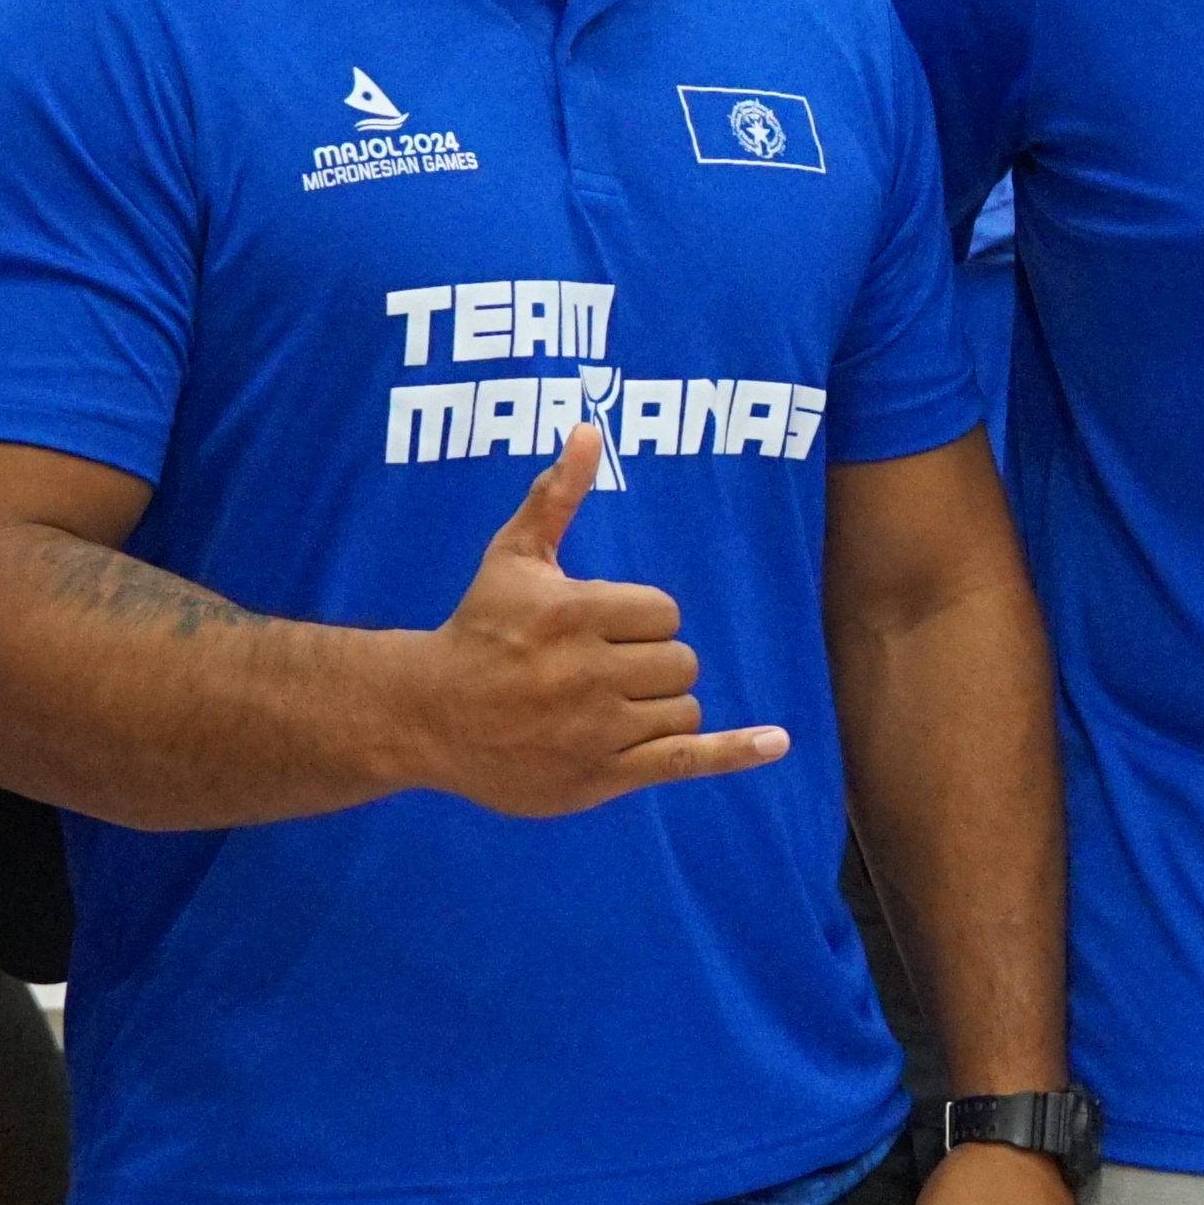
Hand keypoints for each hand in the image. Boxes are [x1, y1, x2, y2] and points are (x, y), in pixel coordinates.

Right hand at [405, 429, 791, 816]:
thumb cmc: (479, 628)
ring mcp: (598, 730)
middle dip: (651, 662)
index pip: (665, 612)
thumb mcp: (513, 557)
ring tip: (607, 704)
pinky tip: (775, 743)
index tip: (602, 628)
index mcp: (574, 614)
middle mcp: (589, 673)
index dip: (642, 619)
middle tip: (601, 669)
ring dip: (660, 705)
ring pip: (684, 708)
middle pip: (680, 661)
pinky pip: (686, 759)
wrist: (428, 716)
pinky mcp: (602, 775)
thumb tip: (588, 429)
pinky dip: (733, 752)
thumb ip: (556, 496)